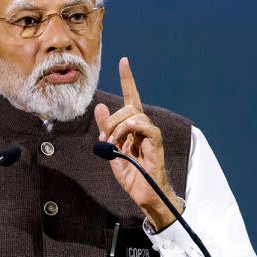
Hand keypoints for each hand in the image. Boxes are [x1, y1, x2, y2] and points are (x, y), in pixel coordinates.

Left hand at [94, 57, 183, 229]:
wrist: (146, 196)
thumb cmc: (133, 175)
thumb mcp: (111, 151)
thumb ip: (105, 129)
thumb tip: (99, 106)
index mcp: (133, 128)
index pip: (131, 97)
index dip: (127, 79)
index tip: (124, 61)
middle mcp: (144, 128)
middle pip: (128, 106)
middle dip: (111, 120)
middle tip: (104, 140)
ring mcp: (151, 135)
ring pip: (135, 115)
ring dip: (118, 127)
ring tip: (113, 145)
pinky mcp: (156, 144)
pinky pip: (146, 126)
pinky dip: (130, 130)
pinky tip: (123, 143)